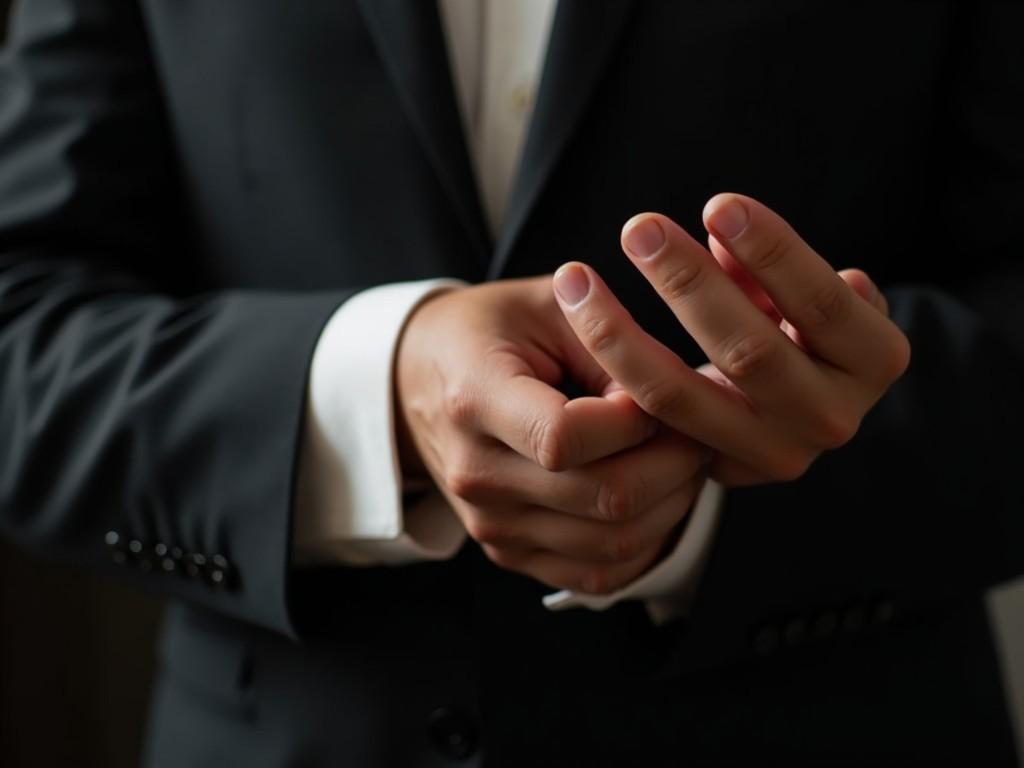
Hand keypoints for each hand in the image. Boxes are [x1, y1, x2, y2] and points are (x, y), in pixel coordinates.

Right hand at [395, 277, 708, 592]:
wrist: (416, 382)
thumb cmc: (484, 334)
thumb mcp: (542, 304)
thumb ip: (609, 342)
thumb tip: (670, 399)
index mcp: (474, 399)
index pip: (567, 438)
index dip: (635, 421)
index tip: (656, 392)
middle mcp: (476, 473)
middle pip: (602, 498)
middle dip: (674, 463)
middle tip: (697, 429)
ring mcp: (491, 522)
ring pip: (611, 544)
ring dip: (672, 506)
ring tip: (684, 460)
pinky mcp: (508, 551)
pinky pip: (596, 575)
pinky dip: (645, 546)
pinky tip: (658, 501)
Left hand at [553, 193, 910, 486]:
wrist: (802, 408)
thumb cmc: (801, 325)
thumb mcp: (799, 292)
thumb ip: (766, 267)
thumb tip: (716, 230)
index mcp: (876, 359)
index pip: (821, 302)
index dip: (771, 252)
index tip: (716, 203)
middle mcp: (834, 418)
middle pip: (748, 351)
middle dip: (687, 283)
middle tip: (638, 227)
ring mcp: (778, 455)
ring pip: (681, 397)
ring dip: (622, 334)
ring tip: (578, 280)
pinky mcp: (725, 474)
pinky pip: (654, 424)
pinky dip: (613, 375)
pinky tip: (578, 323)